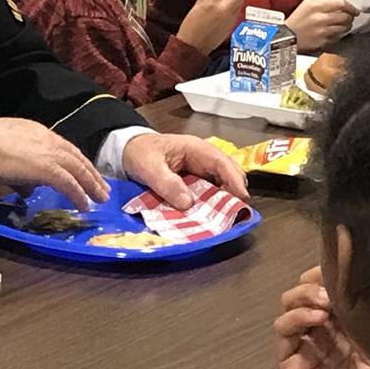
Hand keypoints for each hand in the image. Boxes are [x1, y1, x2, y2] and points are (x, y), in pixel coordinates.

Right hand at [0, 115, 106, 207]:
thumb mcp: (8, 155)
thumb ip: (21, 173)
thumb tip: (26, 190)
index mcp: (40, 134)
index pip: (65, 149)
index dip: (77, 162)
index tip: (86, 172)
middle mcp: (49, 141)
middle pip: (77, 159)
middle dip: (91, 174)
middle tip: (101, 187)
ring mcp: (51, 154)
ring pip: (78, 170)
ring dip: (91, 184)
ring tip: (100, 197)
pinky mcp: (49, 168)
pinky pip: (70, 184)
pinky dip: (79, 194)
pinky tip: (84, 205)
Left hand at [121, 130, 248, 207]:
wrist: (127, 149)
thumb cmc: (139, 152)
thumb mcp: (149, 167)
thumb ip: (166, 183)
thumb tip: (188, 203)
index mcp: (196, 149)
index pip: (223, 163)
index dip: (234, 180)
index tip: (242, 199)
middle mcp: (203, 159)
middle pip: (228, 175)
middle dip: (233, 194)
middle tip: (234, 215)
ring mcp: (200, 171)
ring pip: (221, 186)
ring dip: (223, 201)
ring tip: (224, 219)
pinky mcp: (195, 182)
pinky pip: (208, 193)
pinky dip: (211, 204)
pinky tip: (208, 218)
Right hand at [177, 0, 248, 54]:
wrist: (194, 47)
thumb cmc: (191, 28)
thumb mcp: (196, 6)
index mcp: (212, 4)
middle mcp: (224, 10)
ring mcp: (230, 18)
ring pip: (241, 1)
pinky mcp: (232, 25)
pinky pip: (237, 10)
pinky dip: (236, 2)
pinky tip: (230, 1)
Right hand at [275, 267, 369, 368]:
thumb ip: (368, 317)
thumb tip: (360, 279)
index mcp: (350, 327)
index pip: (333, 289)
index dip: (333, 273)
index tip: (344, 265)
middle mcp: (325, 332)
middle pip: (308, 291)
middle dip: (316, 281)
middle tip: (332, 285)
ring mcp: (304, 346)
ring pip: (290, 306)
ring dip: (304, 296)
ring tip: (324, 302)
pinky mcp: (289, 363)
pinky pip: (283, 332)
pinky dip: (294, 319)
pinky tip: (314, 319)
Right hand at [288, 0, 355, 49]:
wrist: (286, 37)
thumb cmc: (297, 20)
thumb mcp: (307, 4)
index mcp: (315, 5)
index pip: (341, 2)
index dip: (350, 6)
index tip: (354, 8)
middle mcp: (319, 18)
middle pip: (345, 15)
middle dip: (349, 16)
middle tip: (348, 17)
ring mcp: (322, 31)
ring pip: (344, 27)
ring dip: (346, 26)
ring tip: (341, 25)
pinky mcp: (323, 42)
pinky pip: (338, 37)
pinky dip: (338, 34)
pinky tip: (333, 33)